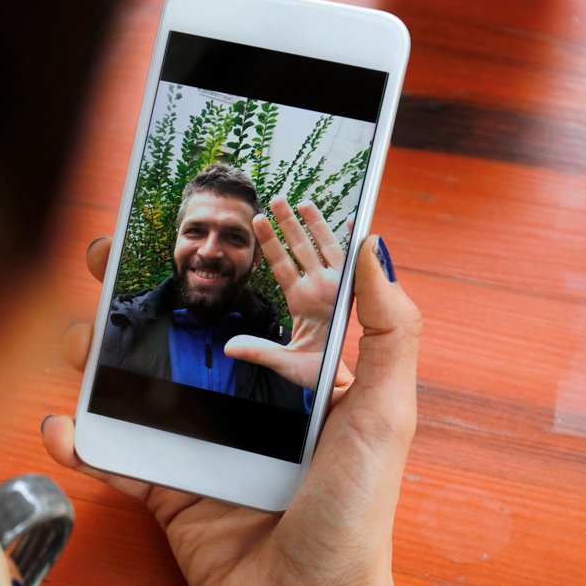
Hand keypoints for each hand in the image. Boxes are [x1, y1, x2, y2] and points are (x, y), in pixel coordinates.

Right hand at [44, 234, 419, 585]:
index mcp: (294, 379)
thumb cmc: (354, 514)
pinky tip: (63, 425)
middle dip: (133, 294)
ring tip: (77, 342)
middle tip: (101, 261)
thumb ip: (390, 329)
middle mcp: (241, 402)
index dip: (218, 257)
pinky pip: (115, 454)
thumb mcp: (386, 414)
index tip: (189, 219)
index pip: (252, 298)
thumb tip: (374, 243)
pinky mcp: (167, 485)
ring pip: (135, 384)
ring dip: (95, 358)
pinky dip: (81, 440)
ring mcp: (200, 442)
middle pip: (178, 331)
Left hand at [225, 197, 353, 395]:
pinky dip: (356, 242)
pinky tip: (355, 222)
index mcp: (300, 301)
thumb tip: (228, 347)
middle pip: (300, 249)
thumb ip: (257, 351)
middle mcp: (319, 290)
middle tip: (275, 199)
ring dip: (314, 225)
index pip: (280, 265)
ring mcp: (338, 289)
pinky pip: (357, 264)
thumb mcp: (283, 362)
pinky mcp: (357, 294)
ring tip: (302, 201)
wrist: (342, 386)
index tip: (256, 220)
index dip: (269, 243)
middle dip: (288, 223)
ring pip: (324, 249)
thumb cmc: (316, 374)